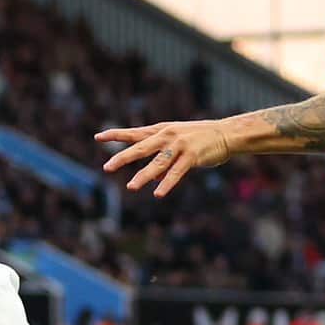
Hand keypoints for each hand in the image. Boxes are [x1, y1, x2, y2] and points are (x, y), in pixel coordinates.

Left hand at [95, 120, 231, 197]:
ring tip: (131, 187)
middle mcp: (167, 136)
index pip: (134, 133)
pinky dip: (167, 183)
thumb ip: (163, 159)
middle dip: (123, 158)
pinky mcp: (192, 156)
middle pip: (140, 147)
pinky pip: (177, 172)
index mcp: (161, 131)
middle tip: (107, 168)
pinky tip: (158, 193)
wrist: (227, 134)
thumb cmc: (201, 140)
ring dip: (144, 176)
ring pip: (157, 163)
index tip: (98, 137)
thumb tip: (153, 179)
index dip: (116, 135)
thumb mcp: (178, 145)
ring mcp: (179, 145)